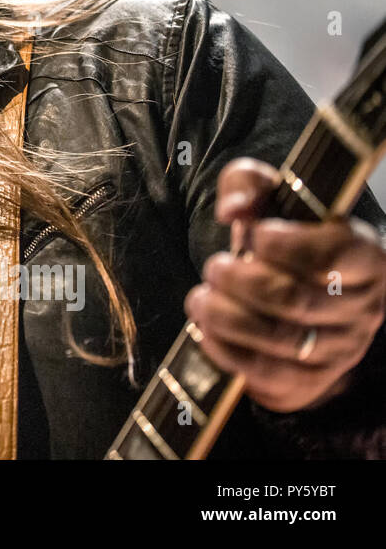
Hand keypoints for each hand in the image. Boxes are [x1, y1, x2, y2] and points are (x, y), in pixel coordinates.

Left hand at [184, 157, 385, 411]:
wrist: (284, 282)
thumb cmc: (279, 235)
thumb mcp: (267, 195)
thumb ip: (248, 183)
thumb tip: (234, 207)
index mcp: (365, 256)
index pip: (336, 254)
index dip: (291, 245)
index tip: (258, 233)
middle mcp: (363, 308)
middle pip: (297, 301)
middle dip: (242, 283)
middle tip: (214, 267)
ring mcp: (341, 350)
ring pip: (281, 341)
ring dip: (227, 318)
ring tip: (200, 298)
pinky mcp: (310, 381)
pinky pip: (267, 375)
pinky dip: (227, 352)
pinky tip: (206, 329)